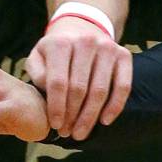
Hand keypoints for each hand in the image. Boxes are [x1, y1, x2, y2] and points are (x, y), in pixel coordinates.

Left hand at [26, 17, 131, 138]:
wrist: (81, 28)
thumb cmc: (55, 50)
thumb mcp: (37, 57)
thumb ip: (37, 75)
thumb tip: (50, 96)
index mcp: (60, 43)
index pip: (58, 83)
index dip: (57, 108)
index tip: (55, 125)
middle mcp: (86, 42)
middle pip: (80, 89)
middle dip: (73, 116)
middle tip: (67, 133)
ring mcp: (107, 47)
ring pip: (100, 91)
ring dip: (90, 116)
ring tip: (81, 132)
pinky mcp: (124, 55)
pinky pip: (123, 86)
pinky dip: (115, 106)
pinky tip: (104, 121)